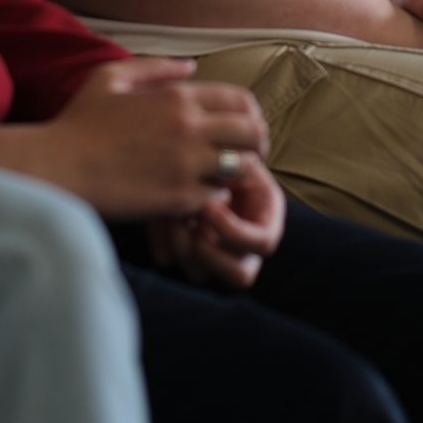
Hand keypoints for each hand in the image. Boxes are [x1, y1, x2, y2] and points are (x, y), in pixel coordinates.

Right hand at [0, 59, 268, 219]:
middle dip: (256, 144)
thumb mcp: (110, 79)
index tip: (240, 128)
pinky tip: (197, 198)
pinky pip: (217, 196)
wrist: (58, 168)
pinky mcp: (179, 198)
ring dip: (235, 172)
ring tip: (220, 178)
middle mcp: (189, 127)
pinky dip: (213, 198)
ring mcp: (187, 165)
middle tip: (243, 155)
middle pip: (253, 132)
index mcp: (177, 97)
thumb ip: (154, 67)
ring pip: (241, 167)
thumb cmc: (78, 123)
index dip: (248, 115)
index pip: (241, 100)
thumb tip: (191, 67)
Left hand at [148, 151, 284, 289]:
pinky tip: (158, 214)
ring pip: (199, 274)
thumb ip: (235, 166)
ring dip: (181, 246)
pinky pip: (170, 260)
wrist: (191, 148)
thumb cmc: (222, 146)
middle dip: (211, 254)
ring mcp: (213, 251)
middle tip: (190, 226)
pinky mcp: (183, 248)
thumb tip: (219, 188)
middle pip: (240, 275)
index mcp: (265, 219)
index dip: (235, 231)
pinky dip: (161, 241)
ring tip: (170, 213)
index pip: (263, 243)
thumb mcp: (235, 152)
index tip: (208, 206)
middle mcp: (243, 245)